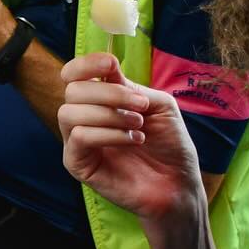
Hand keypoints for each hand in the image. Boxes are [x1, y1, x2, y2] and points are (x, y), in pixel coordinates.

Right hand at [59, 53, 205, 223]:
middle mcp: (83, 117)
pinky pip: (78, 137)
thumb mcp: (160, 105)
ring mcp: (77, 141)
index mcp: (98, 100)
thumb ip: (133, 87)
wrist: (179, 184)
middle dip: (109, 93)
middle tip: (141, 107)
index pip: (73, 74)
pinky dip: (107, 134)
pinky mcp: (77, 163)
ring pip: (68, 112)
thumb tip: (108, 73)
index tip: (110, 64)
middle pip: (73, 90)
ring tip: (137, 125)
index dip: (85, 64)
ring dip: (108, 114)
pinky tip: (133, 140)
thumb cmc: (169, 145)